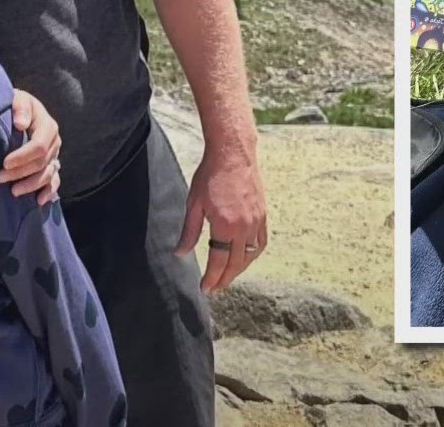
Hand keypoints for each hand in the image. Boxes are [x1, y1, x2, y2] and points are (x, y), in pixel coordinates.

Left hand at [0, 88, 61, 204]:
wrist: (18, 111)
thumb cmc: (14, 105)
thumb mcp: (17, 98)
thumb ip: (20, 107)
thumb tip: (21, 124)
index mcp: (47, 125)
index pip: (39, 145)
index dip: (23, 157)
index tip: (4, 163)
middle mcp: (54, 142)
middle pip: (42, 163)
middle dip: (21, 173)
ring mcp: (54, 155)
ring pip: (48, 175)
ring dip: (31, 185)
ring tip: (13, 191)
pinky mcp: (52, 166)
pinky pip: (55, 182)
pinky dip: (48, 192)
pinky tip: (38, 201)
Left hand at [174, 144, 268, 293]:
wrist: (233, 154)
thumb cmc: (210, 176)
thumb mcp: (194, 204)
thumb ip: (189, 232)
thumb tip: (180, 253)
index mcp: (225, 225)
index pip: (218, 261)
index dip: (212, 278)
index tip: (205, 288)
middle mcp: (244, 227)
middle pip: (236, 263)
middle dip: (224, 279)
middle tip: (215, 289)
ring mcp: (256, 221)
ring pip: (250, 255)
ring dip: (238, 270)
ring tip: (227, 277)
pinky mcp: (262, 215)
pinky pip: (260, 243)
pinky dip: (252, 255)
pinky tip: (244, 259)